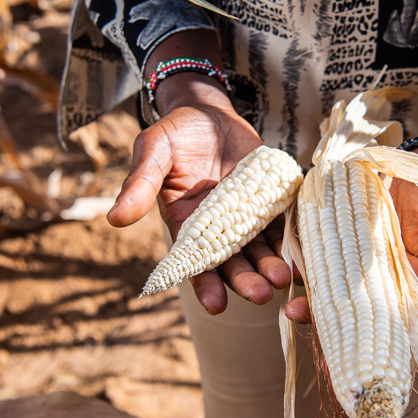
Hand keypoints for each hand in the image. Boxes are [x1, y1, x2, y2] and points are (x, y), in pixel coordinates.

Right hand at [108, 89, 290, 314]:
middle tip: (260, 294)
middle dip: (245, 281)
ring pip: (260, 250)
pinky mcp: (271, 201)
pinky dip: (292, 241)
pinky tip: (303, 255)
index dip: (205, 285)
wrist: (210, 112)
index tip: (215, 305)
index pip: (195, 264)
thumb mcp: (153, 152)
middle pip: (233, 264)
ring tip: (283, 278)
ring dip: (271, 266)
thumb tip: (114, 219)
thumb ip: (139, 184)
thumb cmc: (176, 133)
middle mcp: (218, 229)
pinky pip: (282, 225)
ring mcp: (247, 217)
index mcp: (186, 226)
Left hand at [282, 155, 417, 323]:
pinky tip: (283, 259)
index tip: (347, 352)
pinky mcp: (342, 224)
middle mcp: (378, 273)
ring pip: (329, 274)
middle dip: (322, 312)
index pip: (385, 318)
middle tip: (296, 316)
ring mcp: (357, 249)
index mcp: (409, 283)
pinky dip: (303, 251)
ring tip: (284, 294)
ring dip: (308, 285)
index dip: (366, 336)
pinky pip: (319, 242)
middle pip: (348, 301)